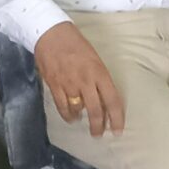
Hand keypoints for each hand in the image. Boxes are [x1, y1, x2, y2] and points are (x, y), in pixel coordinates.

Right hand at [35, 22, 123, 136]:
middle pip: (96, 110)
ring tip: (83, 122)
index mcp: (99, 72)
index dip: (117, 118)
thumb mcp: (94, 59)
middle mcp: (86, 81)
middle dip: (99, 126)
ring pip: (78, 110)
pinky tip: (71, 118)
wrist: (51, 33)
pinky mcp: (54, 85)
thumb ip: (98, 78)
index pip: (112, 101)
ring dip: (82, 119)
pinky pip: (62, 106)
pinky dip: (67, 115)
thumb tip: (102, 97)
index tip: (118, 130)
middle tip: (99, 134)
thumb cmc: (76, 43)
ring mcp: (69, 84)